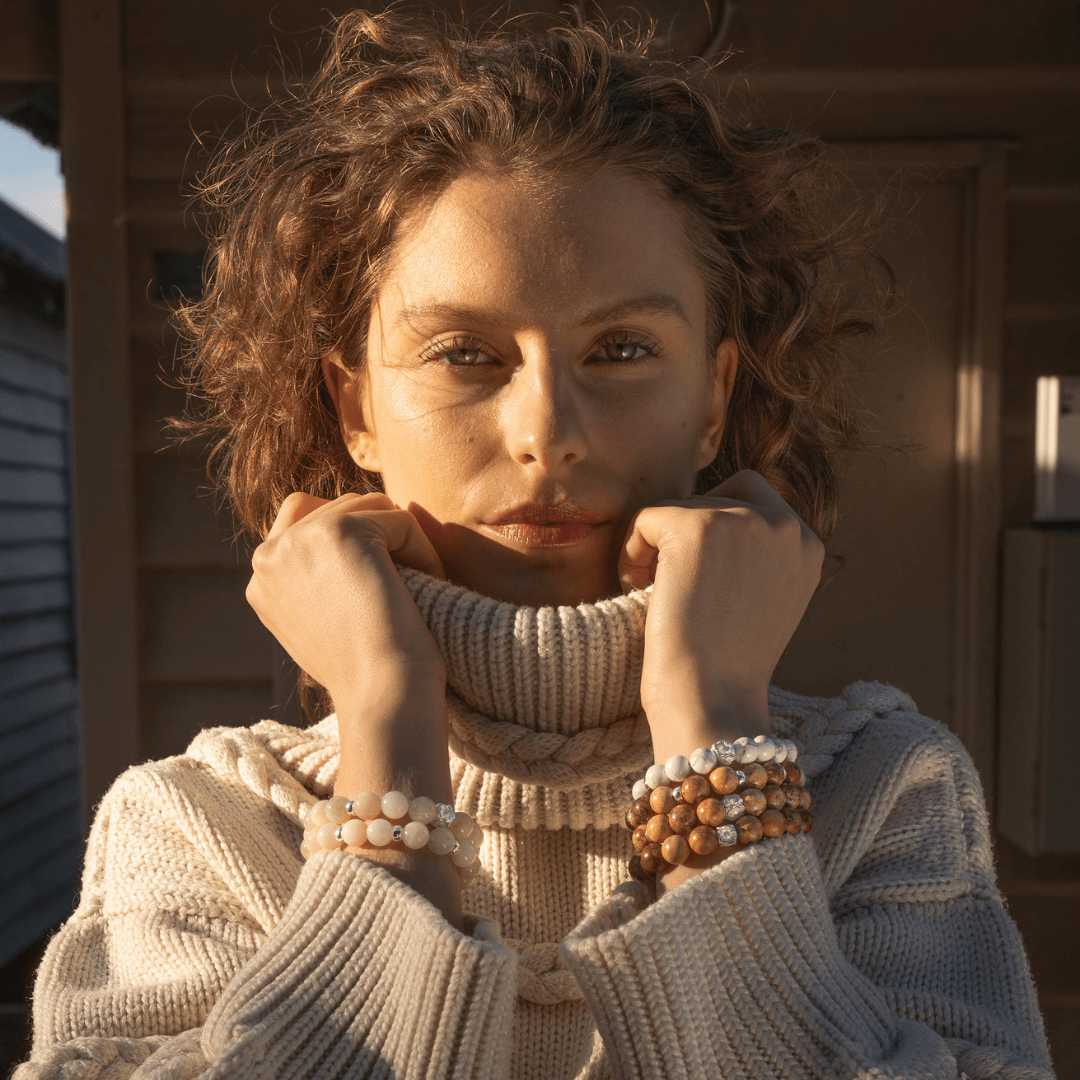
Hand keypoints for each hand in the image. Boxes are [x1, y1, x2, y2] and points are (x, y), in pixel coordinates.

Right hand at [246, 491, 447, 716]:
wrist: (381, 695)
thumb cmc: (366, 671)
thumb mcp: (323, 621)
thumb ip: (317, 576)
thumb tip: (346, 528)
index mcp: (262, 578)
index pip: (304, 516)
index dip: (354, 540)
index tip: (376, 590)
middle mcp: (269, 555)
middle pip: (341, 506)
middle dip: (381, 539)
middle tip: (403, 587)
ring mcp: (300, 539)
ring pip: (371, 508)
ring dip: (403, 543)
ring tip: (416, 587)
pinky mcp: (341, 530)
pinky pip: (399, 519)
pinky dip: (423, 549)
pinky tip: (429, 584)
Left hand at [619, 470, 823, 761]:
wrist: (712, 701)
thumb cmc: (726, 666)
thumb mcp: (763, 600)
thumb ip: (756, 556)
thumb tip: (713, 518)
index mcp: (807, 544)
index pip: (751, 499)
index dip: (713, 534)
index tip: (701, 584)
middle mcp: (784, 524)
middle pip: (712, 497)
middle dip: (684, 534)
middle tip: (668, 584)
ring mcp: (742, 520)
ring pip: (677, 509)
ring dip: (656, 547)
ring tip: (654, 593)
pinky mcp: (698, 525)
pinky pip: (646, 518)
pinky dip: (631, 551)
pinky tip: (638, 588)